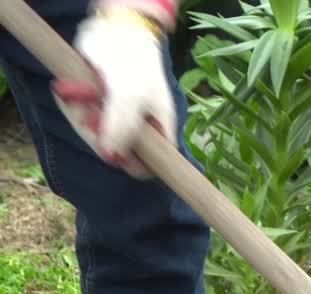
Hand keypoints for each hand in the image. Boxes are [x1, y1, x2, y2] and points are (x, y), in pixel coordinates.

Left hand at [53, 7, 175, 178]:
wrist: (114, 29)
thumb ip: (121, 128)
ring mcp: (116, 116)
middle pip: (115, 150)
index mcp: (159, 128)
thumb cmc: (132, 64)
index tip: (118, 158)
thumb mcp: (129, 97)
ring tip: (80, 92)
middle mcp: (138, 126)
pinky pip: (79, 115)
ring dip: (80, 113)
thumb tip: (112, 159)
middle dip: (98, 132)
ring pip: (93, 132)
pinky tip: (69, 89)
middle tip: (92, 114)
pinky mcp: (96, 104)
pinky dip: (71, 102)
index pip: (152, 163)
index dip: (135, 165)